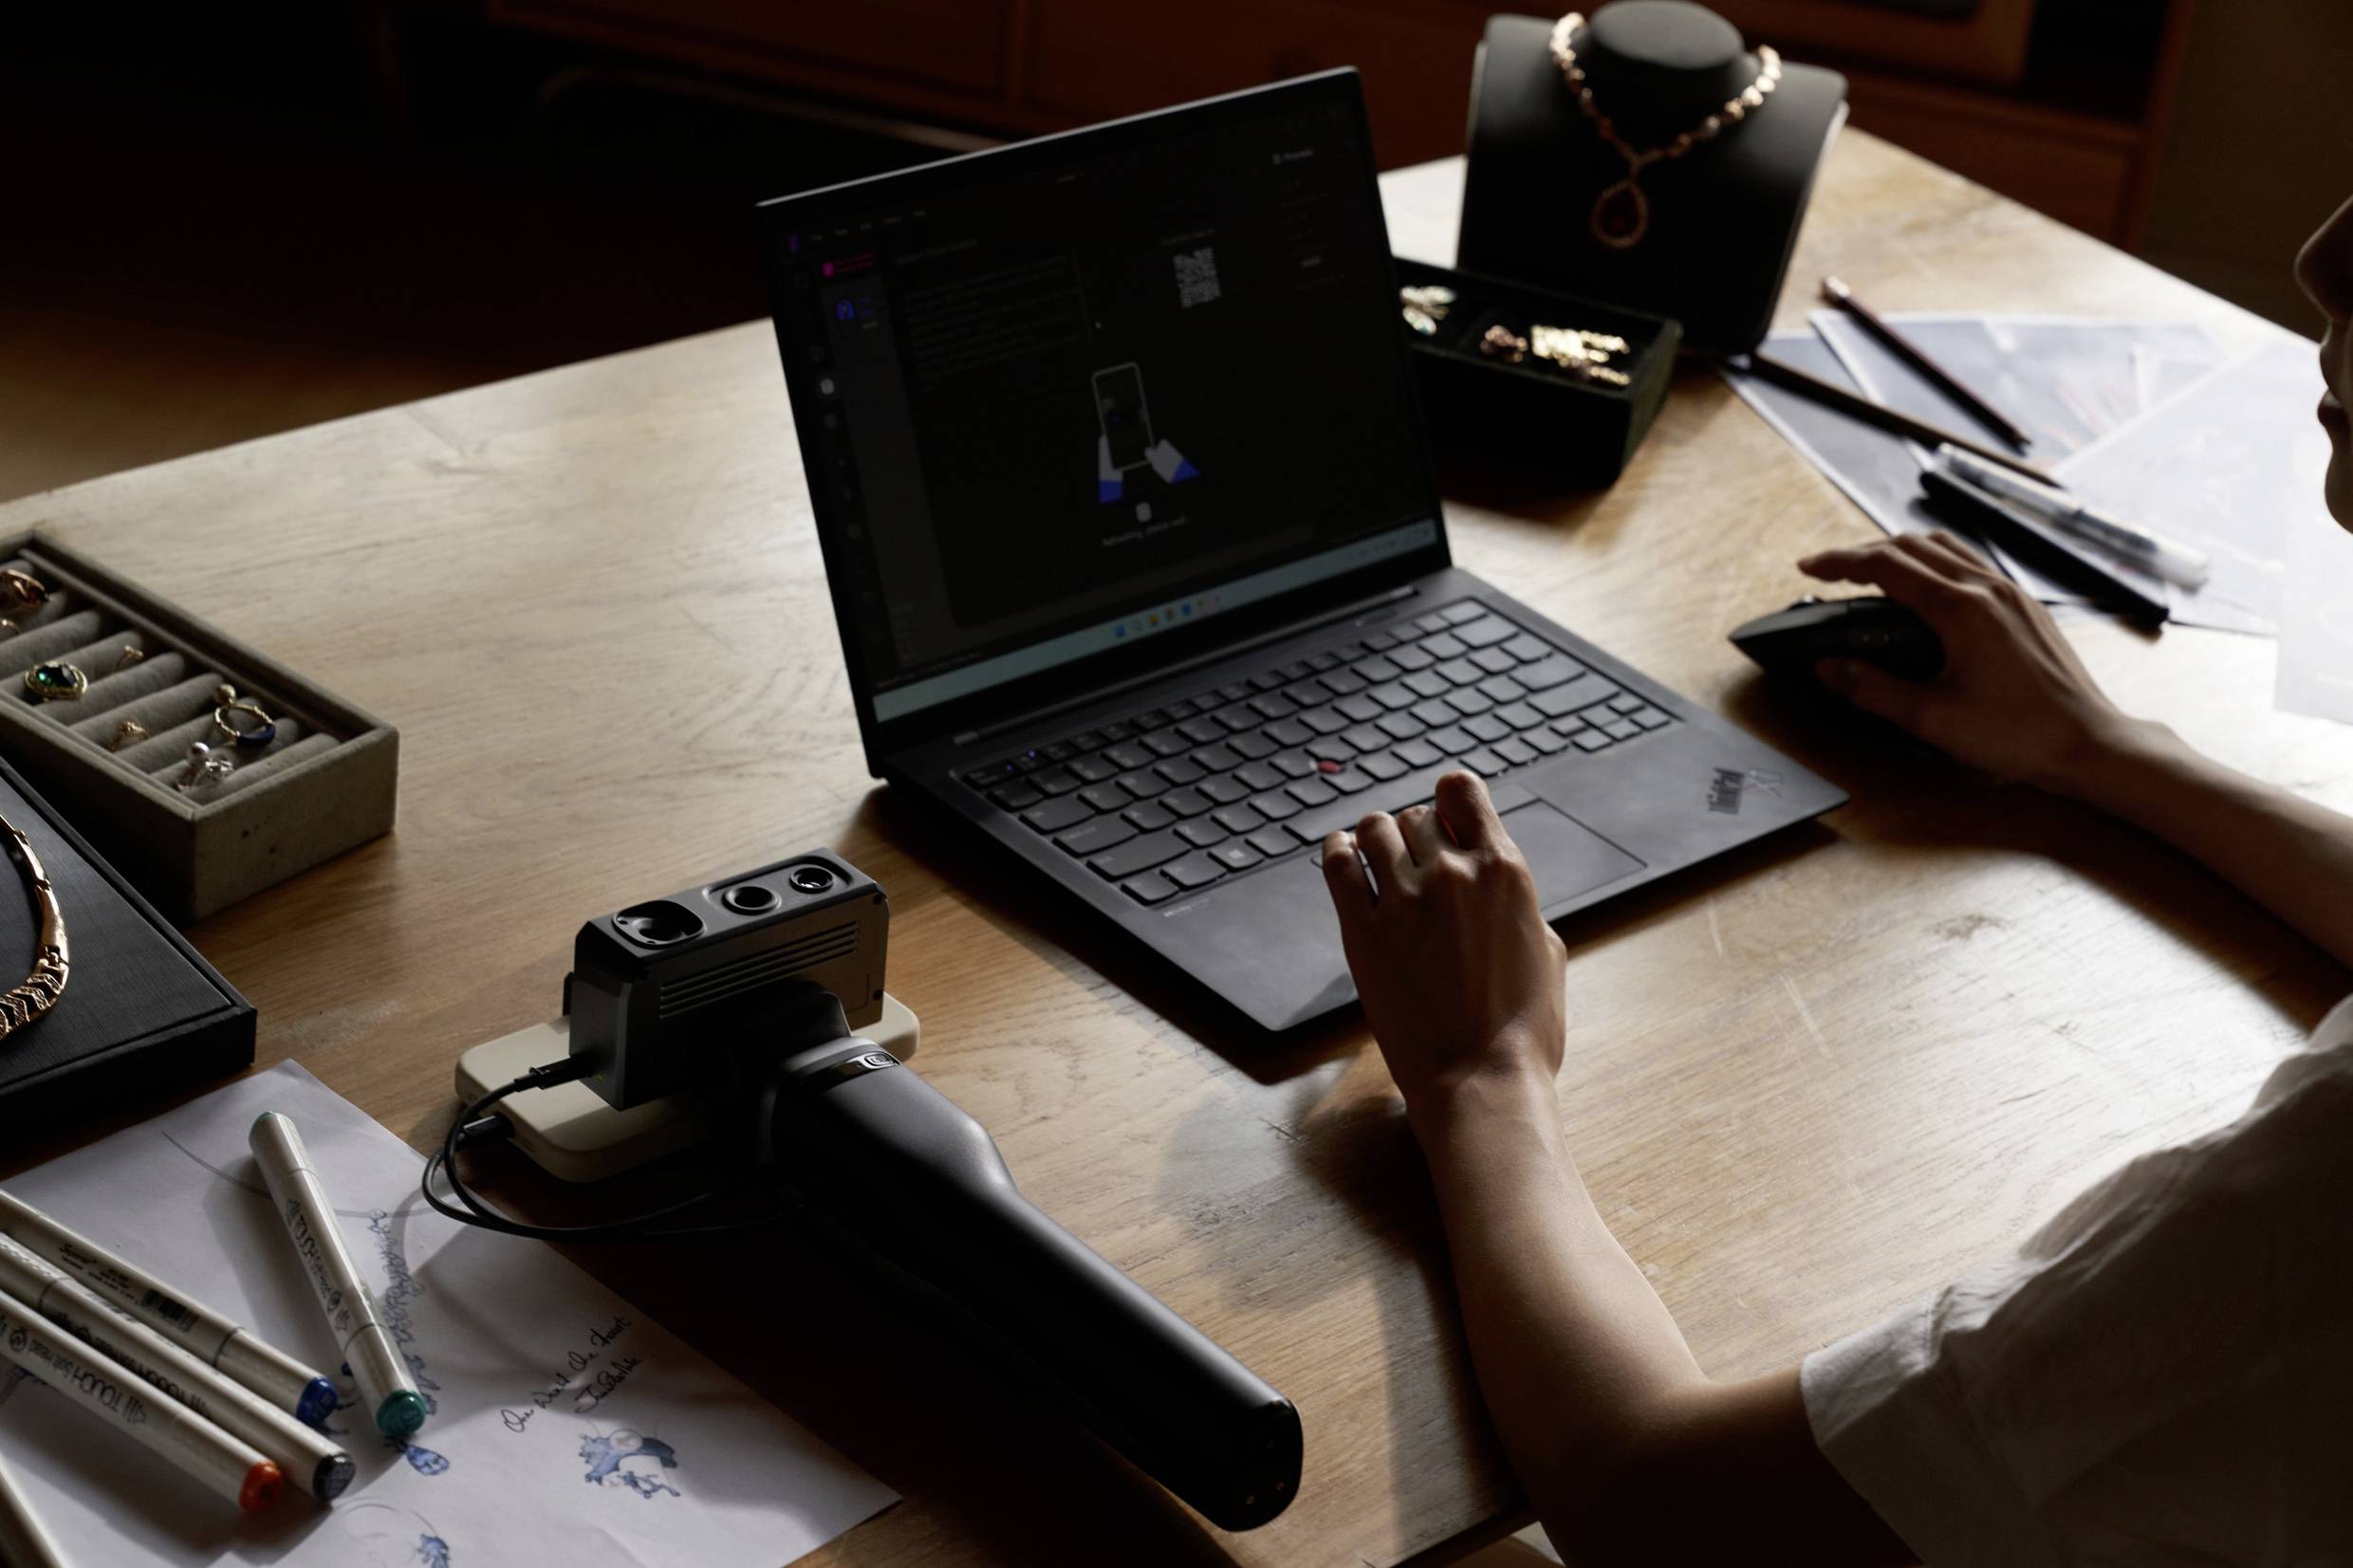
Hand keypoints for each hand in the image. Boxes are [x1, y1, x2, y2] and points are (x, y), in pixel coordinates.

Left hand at [1320, 772, 1567, 1119]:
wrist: (1480, 1080)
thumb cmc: (1523, 1031)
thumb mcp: (1548, 951)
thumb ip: (1518, 903)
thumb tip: (1499, 884)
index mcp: (1505, 871)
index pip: (1462, 789)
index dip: (1450, 798)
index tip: (1445, 815)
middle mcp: (1453, 874)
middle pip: (1416, 815)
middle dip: (1416, 835)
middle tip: (1414, 863)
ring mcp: (1404, 900)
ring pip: (1373, 828)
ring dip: (1375, 840)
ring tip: (1376, 859)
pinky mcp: (1362, 931)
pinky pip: (1336, 864)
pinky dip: (1337, 852)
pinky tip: (1342, 858)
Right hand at [1798, 532, 2138, 790]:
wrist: (2088, 742)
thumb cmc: (2016, 734)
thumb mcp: (1931, 718)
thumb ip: (1872, 688)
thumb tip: (1828, 667)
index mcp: (1961, 609)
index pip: (1886, 565)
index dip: (1840, 562)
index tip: (1808, 568)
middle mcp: (1987, 588)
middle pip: (1912, 545)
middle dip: (1863, 553)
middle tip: (1830, 573)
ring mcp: (2010, 593)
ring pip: (1944, 547)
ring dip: (1900, 551)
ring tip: (1870, 574)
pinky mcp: (2023, 605)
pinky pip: (1970, 564)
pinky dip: (1934, 563)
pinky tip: (1924, 590)